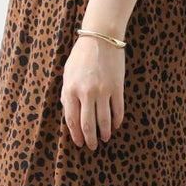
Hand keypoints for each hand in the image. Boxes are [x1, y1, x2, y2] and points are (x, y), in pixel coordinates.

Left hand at [61, 33, 124, 148]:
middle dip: (90, 139)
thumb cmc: (81, 55)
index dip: (75, 135)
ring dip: (105, 132)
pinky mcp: (117, 87)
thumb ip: (67, 94)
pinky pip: (118, 109)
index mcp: (70, 90)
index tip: (79, 143)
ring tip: (105, 138)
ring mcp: (103, 91)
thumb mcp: (67, 74)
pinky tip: (116, 125)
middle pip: (88, 124)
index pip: (72, 120)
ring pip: (104, 120)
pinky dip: (117, 120)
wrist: (101, 38)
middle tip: (93, 147)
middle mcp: (86, 93)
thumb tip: (70, 114)